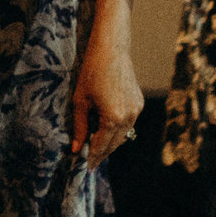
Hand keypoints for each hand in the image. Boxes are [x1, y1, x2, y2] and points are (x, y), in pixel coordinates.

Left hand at [71, 14, 144, 164]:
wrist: (111, 50)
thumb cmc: (92, 72)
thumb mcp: (80, 101)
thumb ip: (79, 127)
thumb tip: (76, 149)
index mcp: (113, 117)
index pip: (101, 145)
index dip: (92, 157)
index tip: (85, 167)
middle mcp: (129, 117)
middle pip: (114, 144)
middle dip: (102, 153)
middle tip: (90, 161)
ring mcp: (136, 110)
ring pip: (123, 136)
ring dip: (111, 142)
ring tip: (96, 147)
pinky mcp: (139, 103)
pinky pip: (129, 124)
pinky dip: (118, 130)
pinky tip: (106, 129)